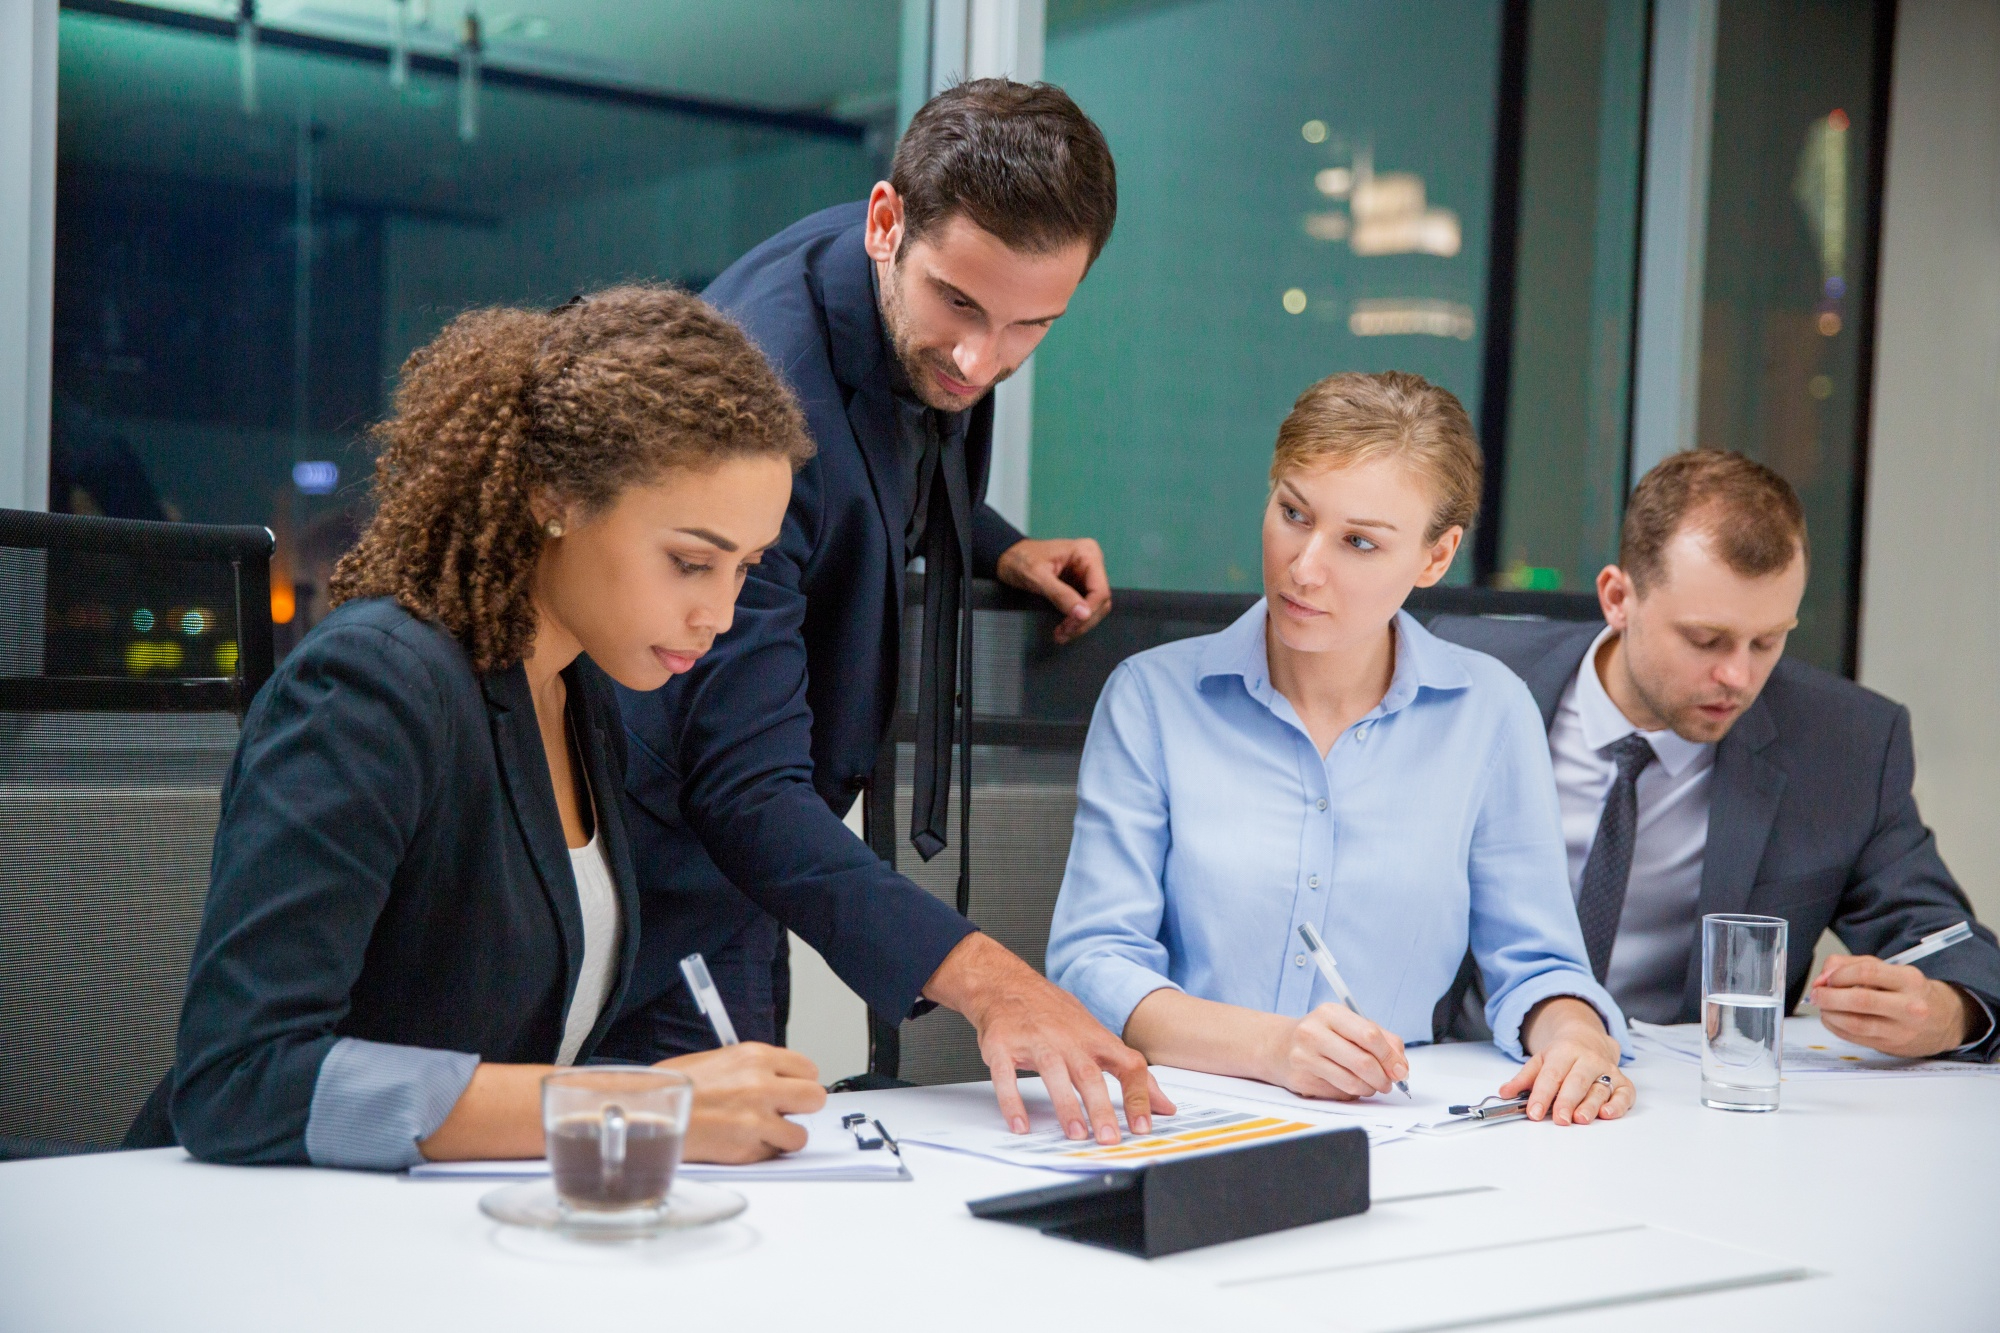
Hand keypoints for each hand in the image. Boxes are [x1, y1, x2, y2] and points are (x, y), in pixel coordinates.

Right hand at [660, 1043, 826, 1162]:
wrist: (646, 1113)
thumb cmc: (675, 1087)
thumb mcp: (720, 1060)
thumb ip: (754, 1068)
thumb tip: (779, 1079)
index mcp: (755, 1057)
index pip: (807, 1069)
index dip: (800, 1082)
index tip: (792, 1090)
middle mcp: (761, 1085)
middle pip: (814, 1098)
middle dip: (802, 1107)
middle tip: (784, 1112)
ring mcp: (756, 1119)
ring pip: (800, 1135)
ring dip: (783, 1137)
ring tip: (761, 1133)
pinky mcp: (746, 1149)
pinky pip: (773, 1155)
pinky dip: (761, 1154)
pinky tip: (741, 1143)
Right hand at [924, 932, 1174, 1141]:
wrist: (1007, 984)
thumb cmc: (1055, 1015)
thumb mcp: (1097, 1036)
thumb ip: (1129, 1071)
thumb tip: (1164, 1105)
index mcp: (1095, 1038)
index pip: (1127, 1064)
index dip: (1138, 1095)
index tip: (1144, 1126)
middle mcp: (1068, 1039)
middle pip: (1090, 1073)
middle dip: (1102, 1108)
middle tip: (1109, 1138)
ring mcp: (1035, 1041)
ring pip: (1053, 1072)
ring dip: (1066, 1105)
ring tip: (1075, 1134)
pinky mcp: (1003, 1046)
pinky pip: (1007, 1075)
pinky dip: (1013, 1100)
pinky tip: (1020, 1124)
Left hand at [995, 537, 1111, 643]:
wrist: (1007, 557)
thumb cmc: (1020, 560)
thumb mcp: (1038, 577)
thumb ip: (1061, 595)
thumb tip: (1083, 614)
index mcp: (1087, 554)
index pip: (1100, 590)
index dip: (1089, 611)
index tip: (1070, 625)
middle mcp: (1091, 563)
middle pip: (1100, 601)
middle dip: (1083, 620)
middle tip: (1063, 633)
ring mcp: (1086, 576)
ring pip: (1094, 608)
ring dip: (1080, 624)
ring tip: (1061, 634)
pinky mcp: (1079, 587)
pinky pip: (1084, 608)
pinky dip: (1075, 621)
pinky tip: (1063, 629)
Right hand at [1263, 1003, 1407, 1099]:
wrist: (1277, 1045)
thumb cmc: (1321, 1035)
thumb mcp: (1348, 1024)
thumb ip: (1381, 1039)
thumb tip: (1401, 1066)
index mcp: (1330, 1013)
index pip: (1370, 1036)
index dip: (1390, 1056)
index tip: (1400, 1069)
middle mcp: (1313, 1033)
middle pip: (1363, 1062)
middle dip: (1383, 1078)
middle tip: (1388, 1082)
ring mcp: (1304, 1057)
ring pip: (1352, 1082)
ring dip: (1369, 1088)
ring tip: (1370, 1084)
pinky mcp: (1301, 1080)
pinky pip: (1339, 1094)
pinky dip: (1351, 1093)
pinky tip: (1347, 1084)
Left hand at [1503, 996, 1632, 1125]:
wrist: (1588, 1038)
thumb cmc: (1562, 1055)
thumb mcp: (1540, 1060)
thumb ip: (1523, 1078)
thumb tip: (1505, 1093)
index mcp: (1564, 1052)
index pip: (1551, 1075)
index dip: (1541, 1095)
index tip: (1533, 1112)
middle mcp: (1588, 1059)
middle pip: (1577, 1081)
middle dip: (1567, 1101)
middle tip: (1559, 1119)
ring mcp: (1607, 1070)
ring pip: (1600, 1089)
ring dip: (1591, 1105)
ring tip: (1580, 1119)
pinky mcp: (1622, 1081)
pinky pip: (1625, 1093)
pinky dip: (1619, 1104)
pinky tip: (1608, 1113)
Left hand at [1810, 954, 1972, 1055]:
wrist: (1944, 1022)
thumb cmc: (1911, 992)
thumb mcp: (1890, 970)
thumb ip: (1852, 965)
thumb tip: (1823, 976)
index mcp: (1909, 980)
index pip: (1867, 972)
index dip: (1839, 974)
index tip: (1827, 978)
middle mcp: (1909, 1006)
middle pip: (1860, 1000)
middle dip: (1829, 996)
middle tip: (1816, 994)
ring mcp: (1901, 1029)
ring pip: (1856, 1024)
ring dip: (1830, 1014)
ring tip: (1823, 1007)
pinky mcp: (1891, 1046)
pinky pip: (1855, 1038)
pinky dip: (1836, 1027)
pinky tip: (1832, 1019)